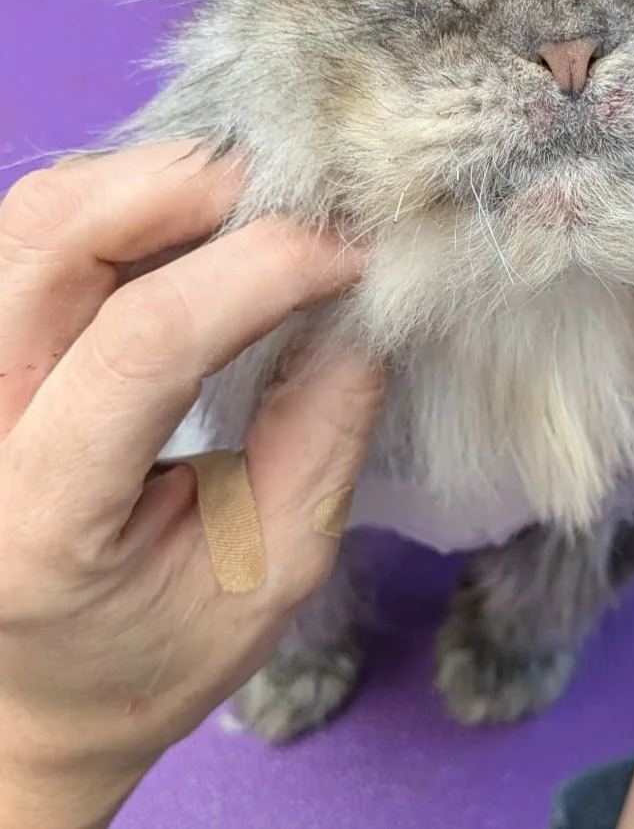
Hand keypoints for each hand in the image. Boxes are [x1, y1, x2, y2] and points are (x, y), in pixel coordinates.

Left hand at [0, 145, 383, 828]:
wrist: (33, 690)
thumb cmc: (157, 648)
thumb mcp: (275, 569)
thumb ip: (324, 432)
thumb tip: (363, 301)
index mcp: (39, 520)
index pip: (145, 341)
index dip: (261, 268)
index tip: (350, 252)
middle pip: (56, 239)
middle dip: (192, 187)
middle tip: (298, 196)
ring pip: (33, 216)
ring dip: (151, 181)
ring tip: (250, 203)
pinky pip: (30, 232)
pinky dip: (119, 200)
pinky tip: (188, 224)